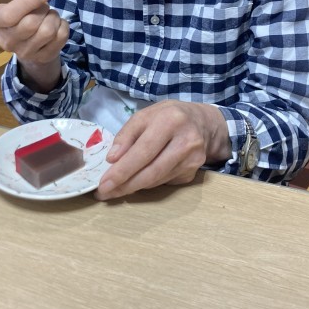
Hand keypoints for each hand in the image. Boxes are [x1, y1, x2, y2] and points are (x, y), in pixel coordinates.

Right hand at [0, 0, 68, 89]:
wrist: (29, 41)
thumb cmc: (22, 14)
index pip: (10, 14)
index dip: (30, 0)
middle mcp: (6, 40)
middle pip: (31, 23)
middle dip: (43, 9)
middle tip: (44, 8)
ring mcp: (24, 53)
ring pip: (47, 31)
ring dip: (54, 17)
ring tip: (49, 16)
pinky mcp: (42, 58)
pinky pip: (60, 37)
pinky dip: (63, 26)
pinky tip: (56, 26)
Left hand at [95, 100, 230, 200]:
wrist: (204, 123)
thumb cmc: (168, 116)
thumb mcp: (146, 115)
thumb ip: (127, 135)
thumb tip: (112, 159)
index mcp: (170, 121)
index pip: (143, 150)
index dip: (123, 170)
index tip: (104, 184)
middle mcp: (186, 142)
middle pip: (152, 171)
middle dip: (125, 185)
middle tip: (105, 193)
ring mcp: (193, 160)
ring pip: (157, 180)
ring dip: (133, 187)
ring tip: (115, 189)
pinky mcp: (193, 173)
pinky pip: (164, 182)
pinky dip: (147, 183)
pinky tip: (137, 181)